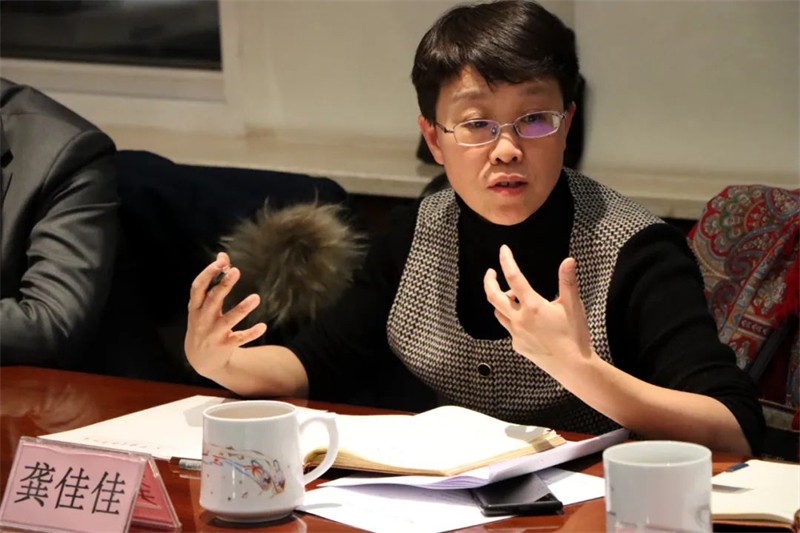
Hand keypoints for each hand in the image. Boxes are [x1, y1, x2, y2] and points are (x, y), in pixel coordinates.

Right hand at [185, 252, 266, 377]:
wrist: (200, 360)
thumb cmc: (204, 322)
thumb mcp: (204, 304)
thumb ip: (214, 281)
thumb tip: (223, 255)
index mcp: (195, 307)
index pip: (198, 287)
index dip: (208, 274)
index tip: (221, 262)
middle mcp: (202, 320)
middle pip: (212, 300)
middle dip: (223, 285)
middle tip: (236, 271)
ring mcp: (213, 334)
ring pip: (228, 320)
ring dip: (242, 308)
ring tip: (256, 297)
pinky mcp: (224, 346)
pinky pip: (239, 339)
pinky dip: (251, 333)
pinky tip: (263, 326)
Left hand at [483, 245, 595, 377]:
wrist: (573, 366)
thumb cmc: (575, 335)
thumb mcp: (573, 306)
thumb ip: (568, 282)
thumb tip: (568, 260)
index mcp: (533, 306)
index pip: (514, 278)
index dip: (507, 261)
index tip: (503, 250)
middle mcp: (519, 319)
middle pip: (493, 297)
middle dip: (489, 282)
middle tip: (491, 272)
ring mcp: (516, 334)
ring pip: (498, 313)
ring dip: (500, 301)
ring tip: (511, 295)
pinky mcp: (518, 346)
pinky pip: (509, 328)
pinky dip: (512, 319)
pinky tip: (524, 319)